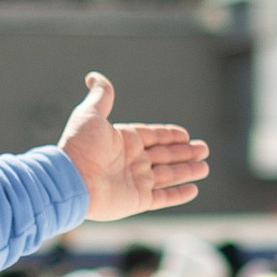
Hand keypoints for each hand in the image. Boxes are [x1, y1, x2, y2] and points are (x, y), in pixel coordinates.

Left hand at [60, 72, 209, 217]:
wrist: (71, 180)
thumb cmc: (79, 146)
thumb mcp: (90, 114)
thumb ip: (101, 96)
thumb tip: (93, 76)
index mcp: (125, 141)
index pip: (153, 136)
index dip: (169, 135)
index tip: (185, 134)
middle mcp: (132, 161)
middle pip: (165, 155)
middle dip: (185, 153)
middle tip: (204, 149)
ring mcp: (136, 182)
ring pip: (169, 175)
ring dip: (187, 171)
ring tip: (205, 167)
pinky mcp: (137, 201)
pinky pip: (163, 197)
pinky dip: (179, 194)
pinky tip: (193, 189)